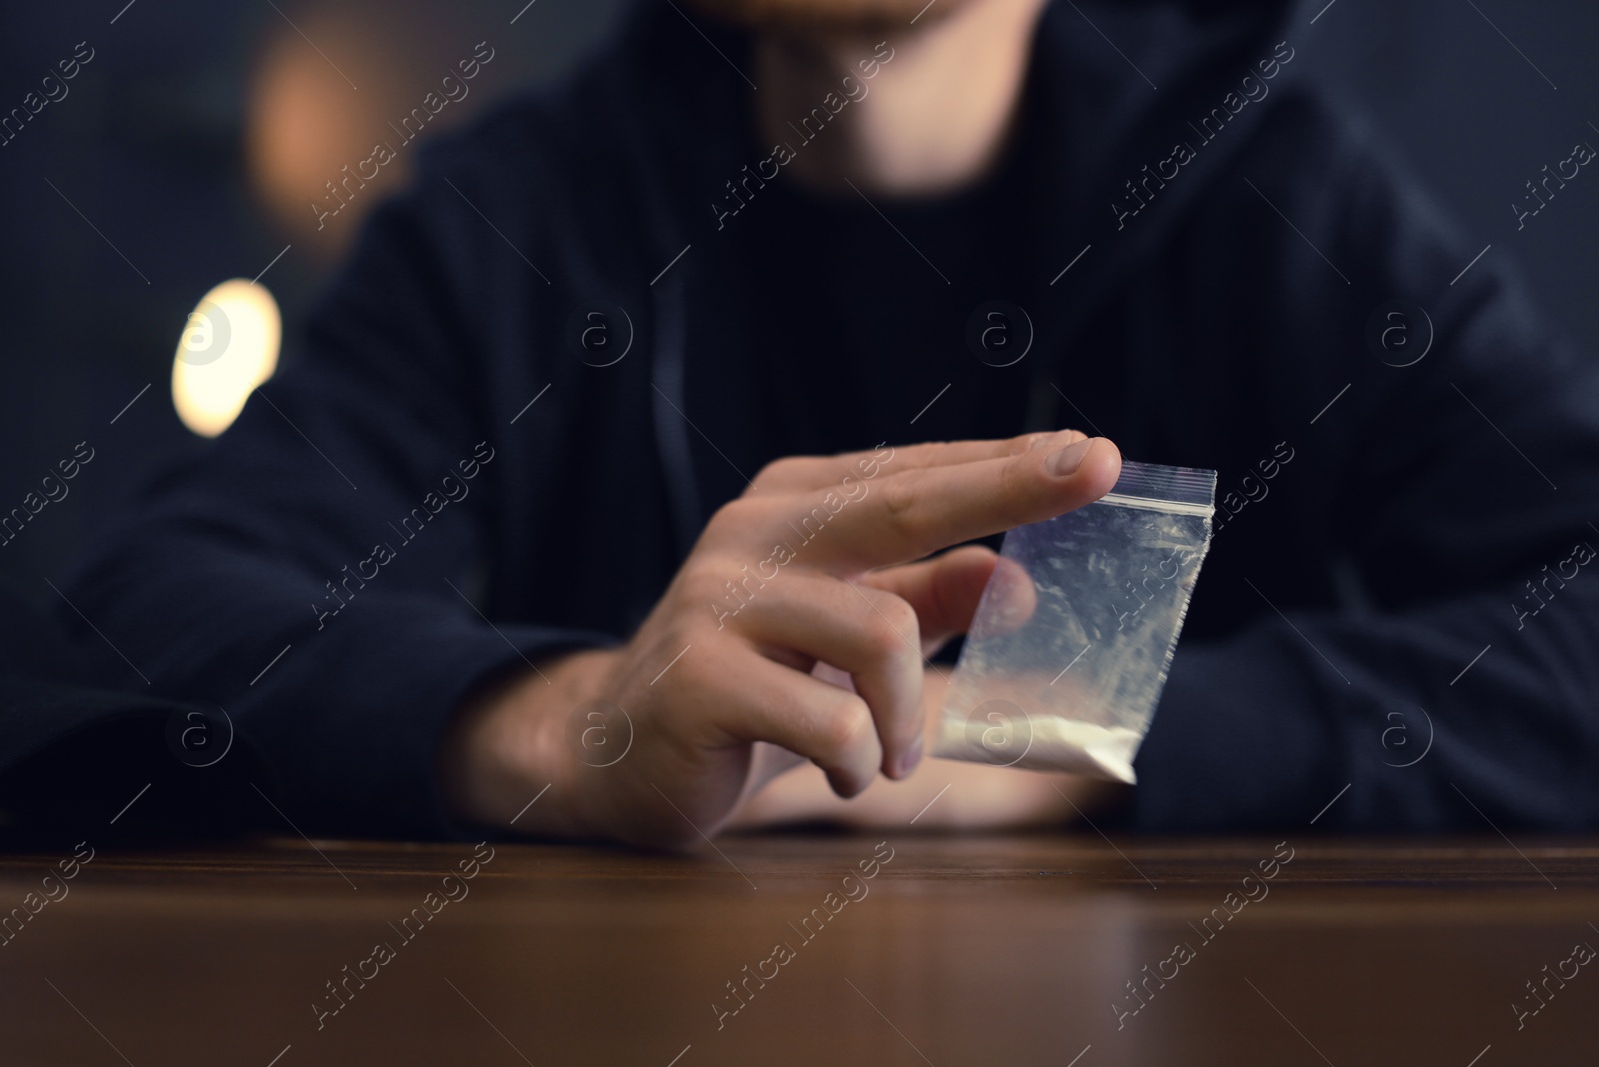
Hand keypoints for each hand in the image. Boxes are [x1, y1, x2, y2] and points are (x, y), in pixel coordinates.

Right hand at [438, 430, 1120, 846]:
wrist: (614, 747)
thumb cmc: (752, 683)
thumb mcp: (849, 638)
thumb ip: (927, 601)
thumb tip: (1019, 577)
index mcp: (793, 507)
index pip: (917, 476)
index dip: (1010, 465)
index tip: (1098, 454)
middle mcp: (754, 533)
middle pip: (903, 502)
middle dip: (1007, 488)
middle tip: (1092, 472)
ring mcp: (717, 599)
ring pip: (881, 631)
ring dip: (909, 712)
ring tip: (891, 753)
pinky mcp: (697, 675)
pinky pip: (829, 717)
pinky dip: (855, 756)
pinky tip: (836, 768)